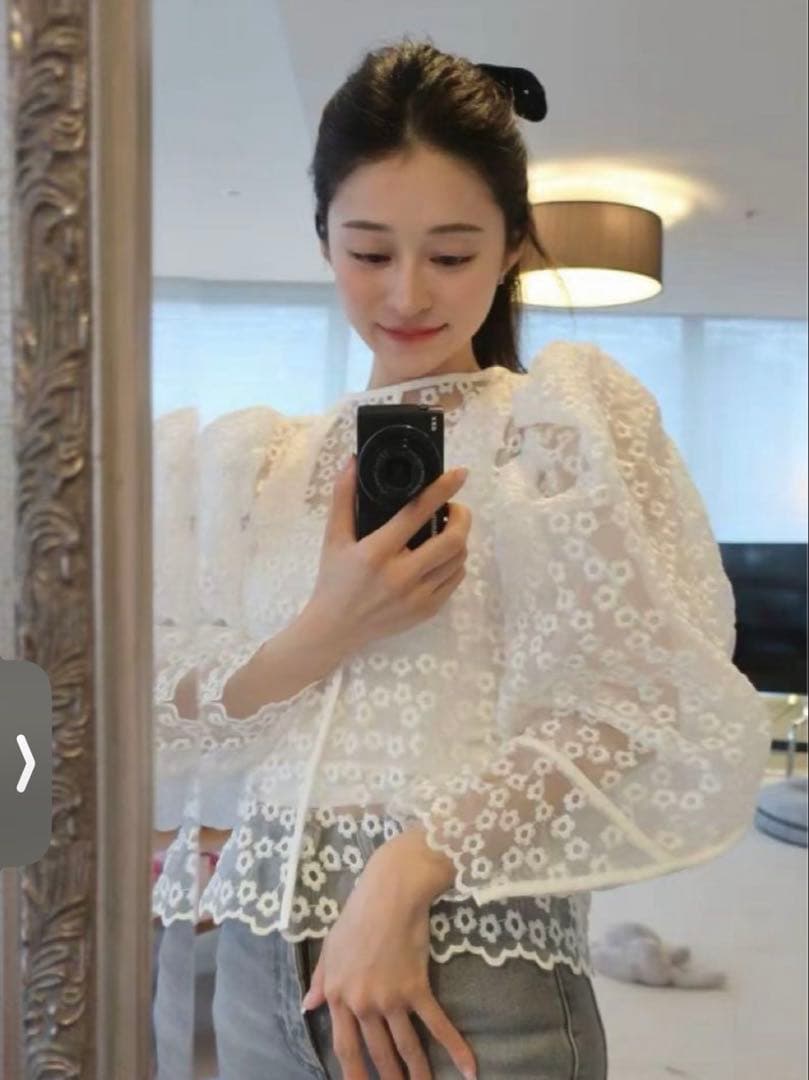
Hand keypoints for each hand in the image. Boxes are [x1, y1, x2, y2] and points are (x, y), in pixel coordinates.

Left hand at [300, 848, 477, 1079]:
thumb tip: (308, 1006)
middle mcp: (363, 1003)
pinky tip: (469, 1068)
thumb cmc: (357, 914)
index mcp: (340, 995)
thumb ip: (321, 980)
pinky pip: (437, 1024)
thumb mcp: (331, 947)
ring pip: (405, 1047)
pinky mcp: (416, 987)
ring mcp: (390, 998)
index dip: (352, 1075)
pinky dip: (454, 1048)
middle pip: (376, 1054)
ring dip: (417, 1074)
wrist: (389, 892)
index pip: (344, 1047)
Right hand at [305, 458, 471, 652]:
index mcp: (376, 553)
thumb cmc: (334, 579)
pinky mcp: (427, 611)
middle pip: (452, 540)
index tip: (460, 474)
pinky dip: (456, 562)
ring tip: (448, 530)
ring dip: (460, 539)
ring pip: (458, 560)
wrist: (334, 629)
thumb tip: (353, 461)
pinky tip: (443, 556)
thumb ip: (343, 497)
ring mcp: (417, 597)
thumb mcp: (333, 537)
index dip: (442, 490)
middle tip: (454, 507)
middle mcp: (400, 576)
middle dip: (462, 517)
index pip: (417, 514)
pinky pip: (455, 580)